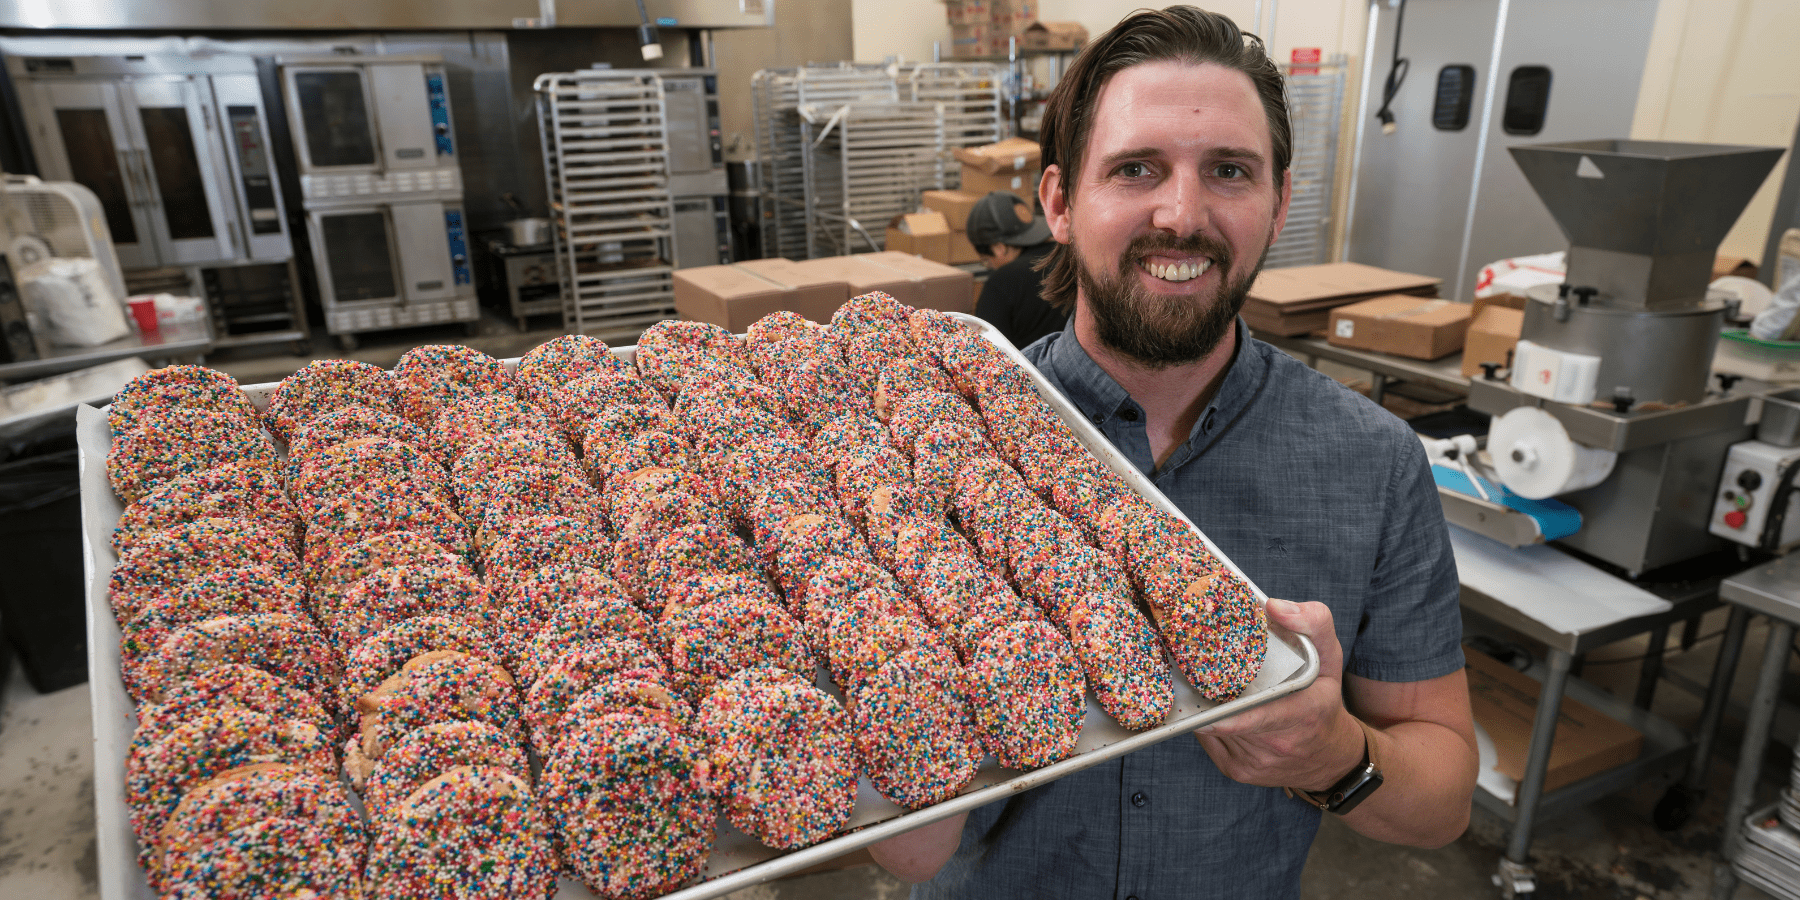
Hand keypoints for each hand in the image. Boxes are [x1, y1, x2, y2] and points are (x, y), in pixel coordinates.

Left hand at [1194, 597, 1364, 791]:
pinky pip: (1210, 741)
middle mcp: (1277, 745)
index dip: (1229, 715)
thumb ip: (1313, 622)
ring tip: (1216, 688)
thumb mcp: (1330, 657)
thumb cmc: (1323, 700)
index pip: (1261, 718)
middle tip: (1194, 667)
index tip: (1204, 707)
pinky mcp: (1238, 771)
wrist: (1330, 758)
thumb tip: (1273, 606)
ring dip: (1208, 707)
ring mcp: (1255, 763)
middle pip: (1227, 719)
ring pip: (1213, 729)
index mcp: (1303, 715)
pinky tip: (1224, 710)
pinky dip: (1210, 722)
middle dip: (1209, 694)